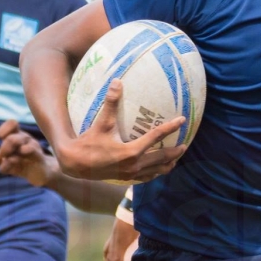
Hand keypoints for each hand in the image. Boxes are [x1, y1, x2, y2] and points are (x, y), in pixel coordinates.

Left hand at [0, 120, 56, 187]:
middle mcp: (26, 139)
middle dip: (4, 147)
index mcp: (17, 135)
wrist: (41, 173)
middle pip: (13, 138)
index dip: (4, 129)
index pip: (12, 123)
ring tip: (8, 160)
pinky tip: (13, 165)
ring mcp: (34, 148)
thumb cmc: (22, 162)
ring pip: (21, 145)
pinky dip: (17, 159)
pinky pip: (30, 153)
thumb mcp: (5, 160)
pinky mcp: (39, 158)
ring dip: (10, 154)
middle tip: (2, 155)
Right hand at [57, 80, 187, 182]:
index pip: (156, 137)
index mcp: (131, 152)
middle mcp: (134, 165)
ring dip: (168, 164)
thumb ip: (111, 103)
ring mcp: (131, 174)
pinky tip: (159, 168)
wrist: (75, 164)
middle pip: (162, 158)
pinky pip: (147, 177)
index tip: (182, 120)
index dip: (171, 127)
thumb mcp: (102, 123)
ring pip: (157, 171)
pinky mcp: (127, 179)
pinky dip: (156, 172)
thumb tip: (117, 81)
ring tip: (176, 158)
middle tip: (185, 144)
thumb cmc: (89, 142)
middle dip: (176, 152)